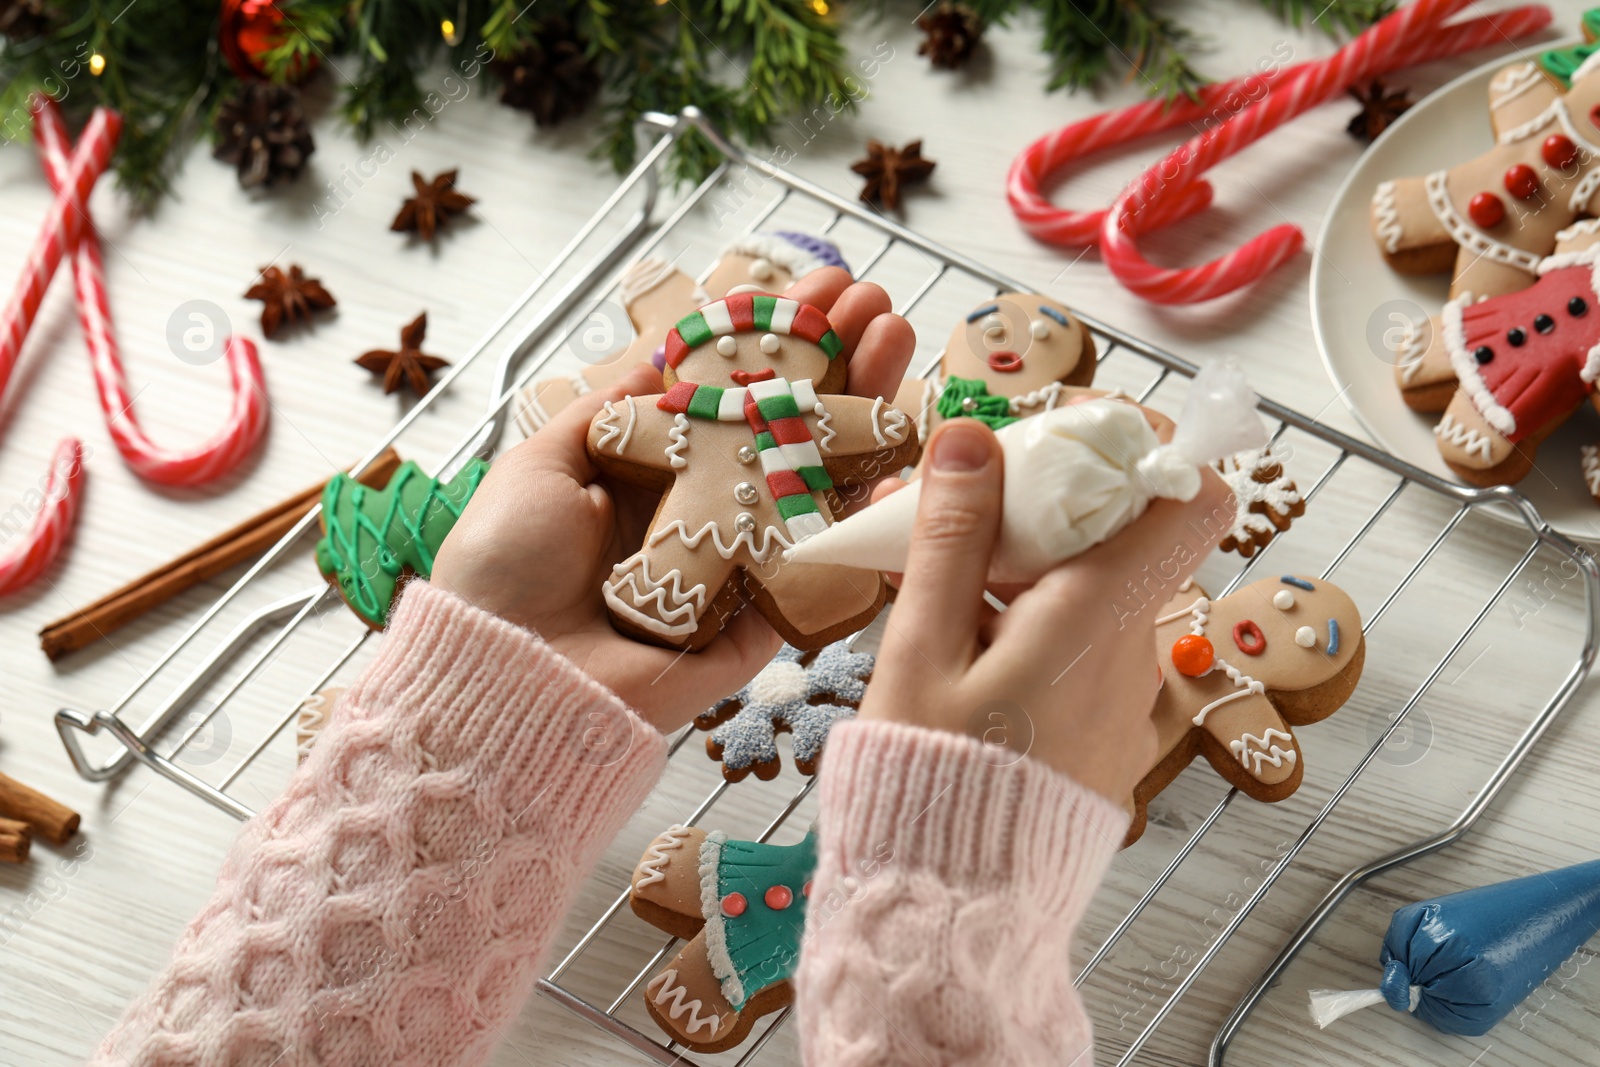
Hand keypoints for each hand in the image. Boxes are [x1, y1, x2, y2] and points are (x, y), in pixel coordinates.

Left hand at [432, 268, 916, 731]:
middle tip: (874, 303)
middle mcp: (700, 512)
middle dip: (833, 359)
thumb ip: (612, 410)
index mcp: (651, 472)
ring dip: (865, 409)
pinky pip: (823, 566)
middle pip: (786, 426)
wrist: (506, 670)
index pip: (730, 394)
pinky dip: (866, 515)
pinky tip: (901, 451)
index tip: (816, 288)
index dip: (774, 341)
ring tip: (898, 339)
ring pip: (817, 481)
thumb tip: (660, 353)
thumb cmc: (506, 565)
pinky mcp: (762, 620)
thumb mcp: (544, 462)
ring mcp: (738, 563)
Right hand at [858, 412, 1230, 803]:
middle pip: (1118, 537)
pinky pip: (1075, 646)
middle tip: (942, 507)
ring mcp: (1120, 697)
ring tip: (918, 577)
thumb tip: (971, 436)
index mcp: (1098, 618)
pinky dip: (1024, 620)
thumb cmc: (931, 782)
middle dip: (1035, 505)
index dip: (1143, 454)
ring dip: (1017, 564)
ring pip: (1088, 591)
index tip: (1062, 446)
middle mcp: (1130, 652)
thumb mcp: (920, 651)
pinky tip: (947, 640)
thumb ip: (949, 538)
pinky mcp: (1098, 732)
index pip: (1188, 499)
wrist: (954, 916)